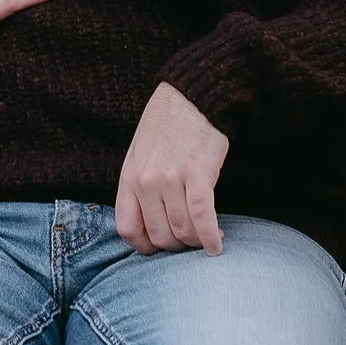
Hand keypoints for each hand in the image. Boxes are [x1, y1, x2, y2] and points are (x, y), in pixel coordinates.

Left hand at [114, 82, 228, 255]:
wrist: (190, 96)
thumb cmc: (166, 126)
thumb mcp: (139, 155)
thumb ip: (140, 188)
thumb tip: (152, 224)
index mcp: (129, 178)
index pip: (128, 229)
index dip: (145, 247)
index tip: (162, 248)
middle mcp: (146, 182)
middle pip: (160, 236)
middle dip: (178, 246)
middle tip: (191, 241)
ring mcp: (170, 179)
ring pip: (183, 230)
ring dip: (197, 242)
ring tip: (208, 240)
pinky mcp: (197, 174)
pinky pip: (202, 217)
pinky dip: (210, 236)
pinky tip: (217, 246)